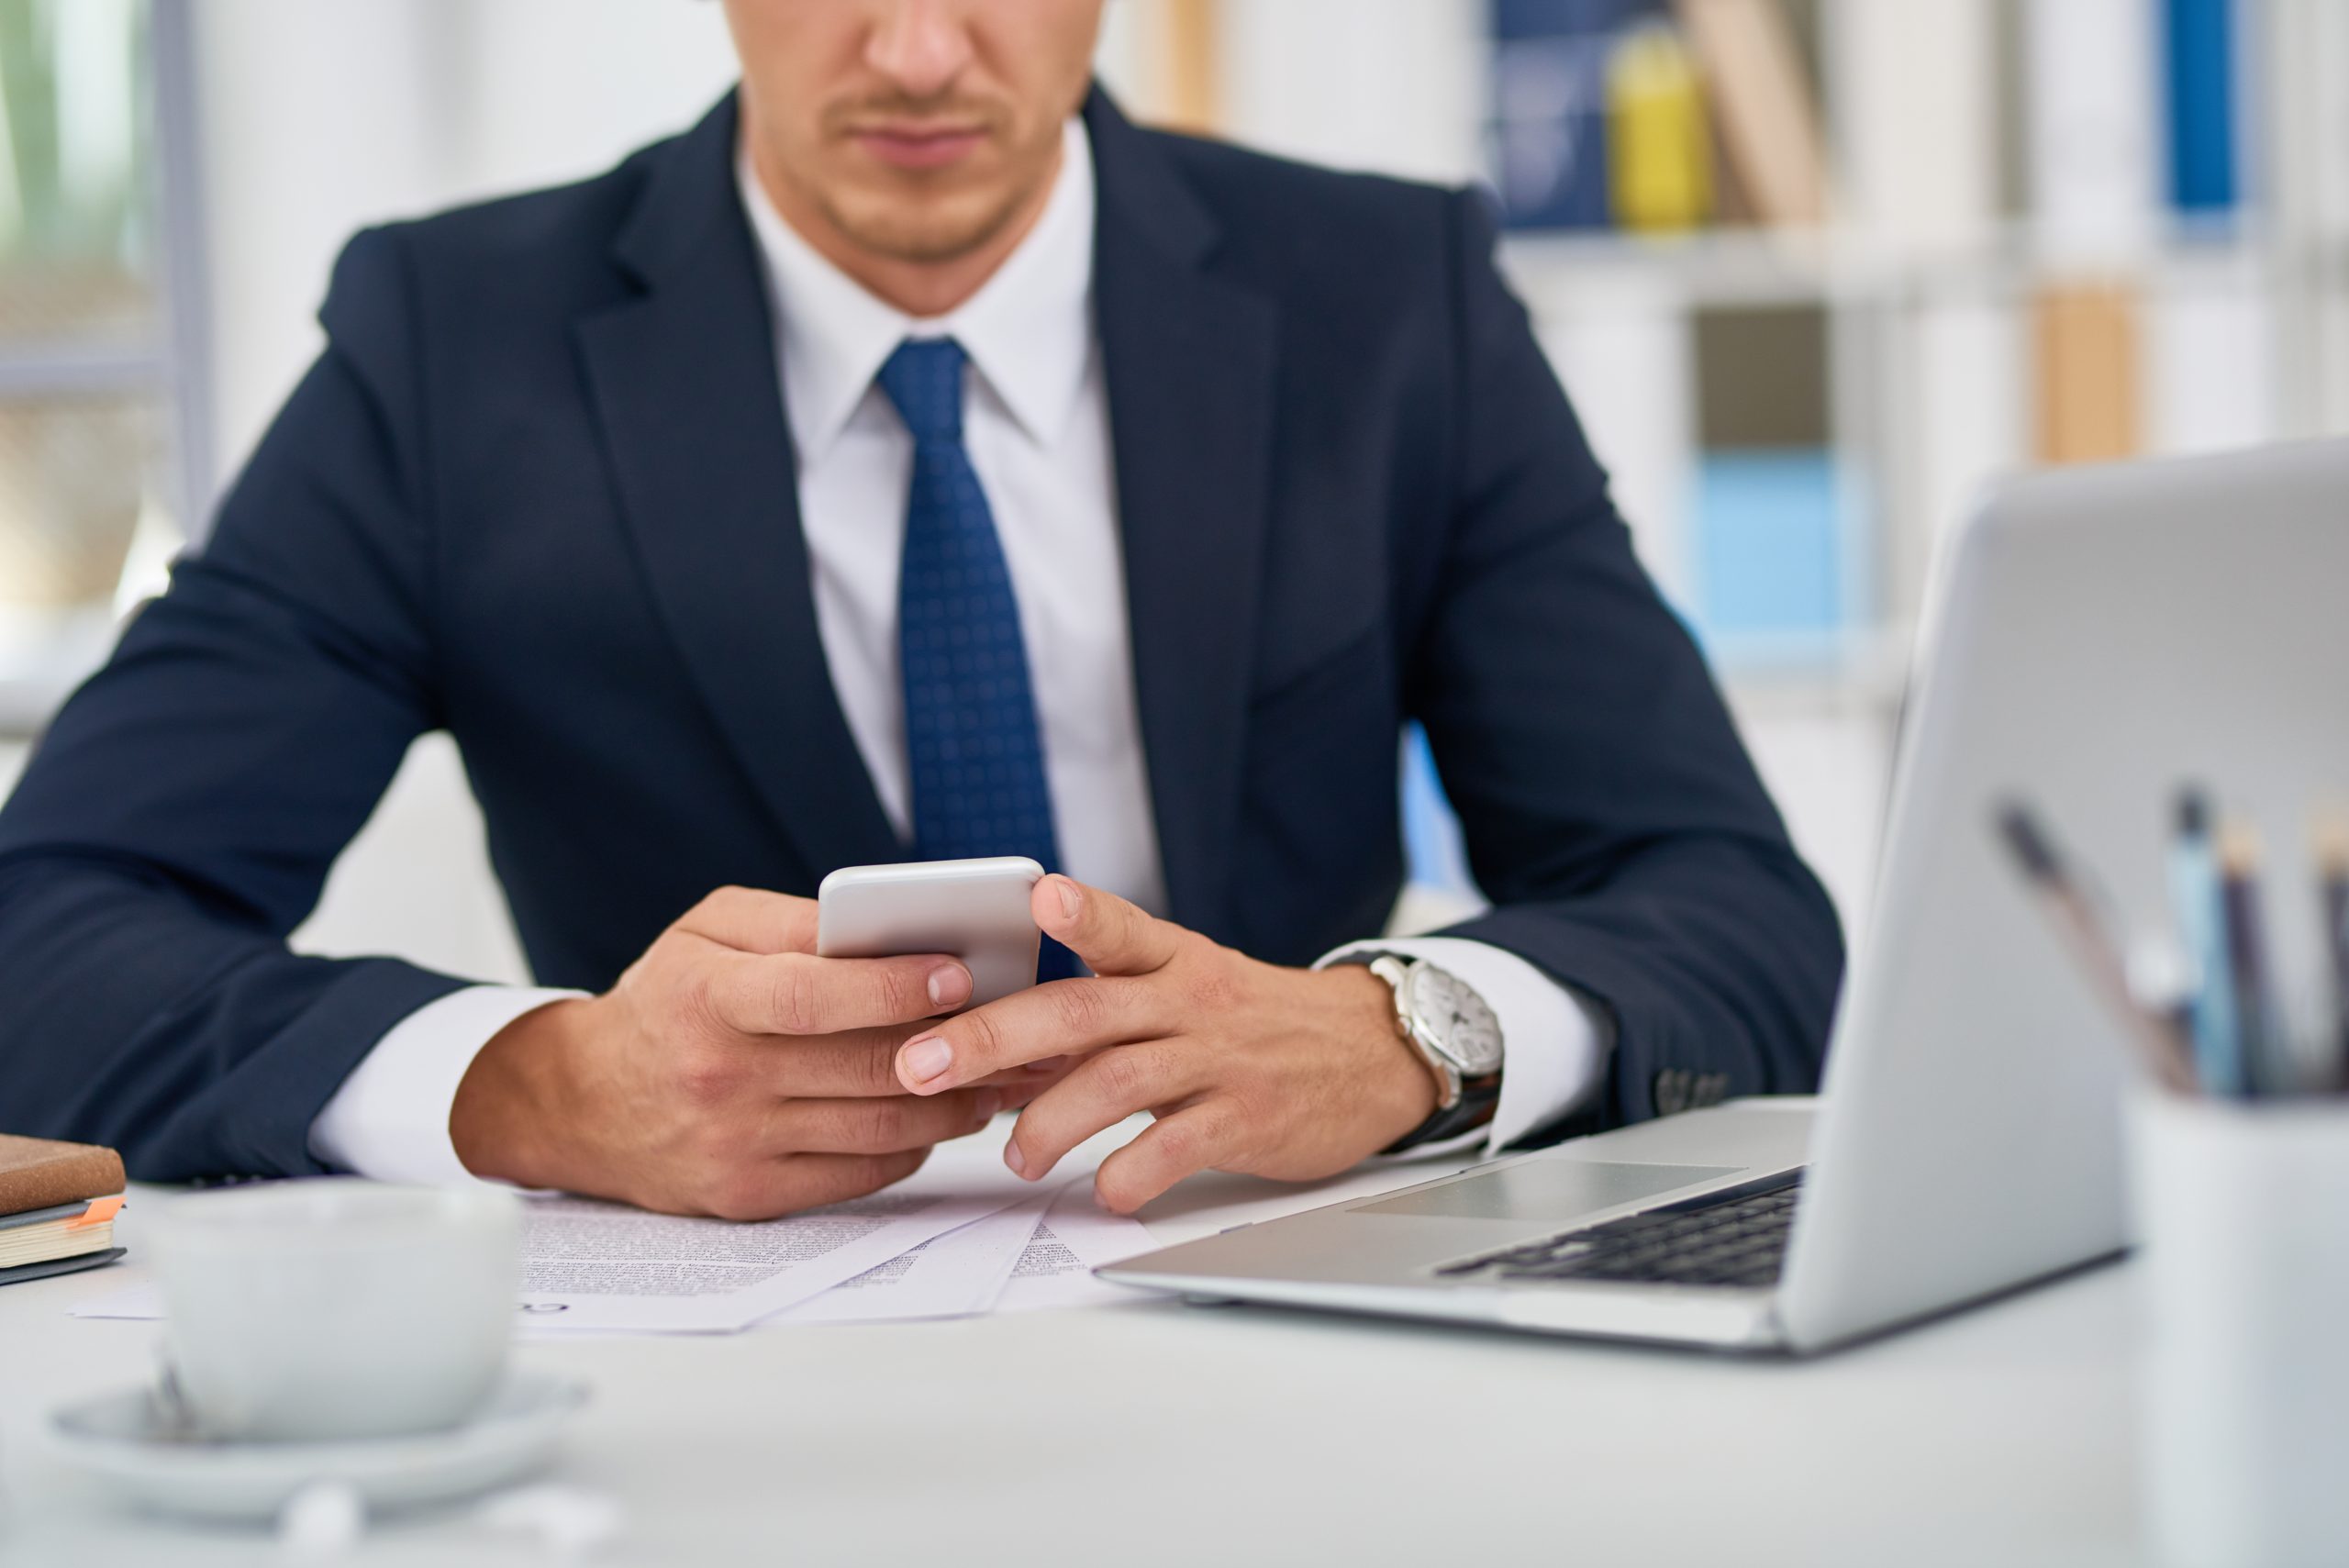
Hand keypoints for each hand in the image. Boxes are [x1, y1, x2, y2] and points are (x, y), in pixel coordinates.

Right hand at [449, 887, 1004, 1218]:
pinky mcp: (753, 1196)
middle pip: (865, 1067)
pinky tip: (943, 1115)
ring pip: (878, 1127)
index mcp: (708, 999)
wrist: (582, 1103)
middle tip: (1022, 1028)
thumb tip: (891, 925)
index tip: (961, 975)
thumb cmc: (665, 1001)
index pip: (815, 996)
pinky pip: (862, 1173)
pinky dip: (915, 1144)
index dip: (894, 988)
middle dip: (957, 1048)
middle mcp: (722, 1078)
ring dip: (956, 1103)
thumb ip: (795, 922)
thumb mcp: (709, 932)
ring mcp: (738, 1145)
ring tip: (1004, 1074)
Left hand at [892, 876, 1440, 1212]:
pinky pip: (1174, 1149)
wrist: (1367, 1054)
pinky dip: (1128, 1175)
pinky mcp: (1247, 1119)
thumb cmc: (1250, 1023)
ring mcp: (1220, 1061)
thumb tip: (996, 1044)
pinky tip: (1103, 1190)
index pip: (1121, 928)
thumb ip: (1102, 1010)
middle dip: (992, 1040)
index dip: (1083, 911)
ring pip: (1117, 1083)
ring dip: (1049, 1123)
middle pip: (1083, 1013)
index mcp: (1171, 961)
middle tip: (919, 1067)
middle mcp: (1190, 1002)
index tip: (1041, 895)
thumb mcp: (1185, 989)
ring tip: (1015, 1156)